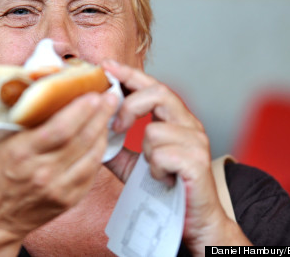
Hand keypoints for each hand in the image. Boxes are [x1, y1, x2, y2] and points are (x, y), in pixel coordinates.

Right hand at [0, 91, 118, 255]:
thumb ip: (15, 115)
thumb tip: (34, 85)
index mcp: (21, 153)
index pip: (58, 129)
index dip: (79, 110)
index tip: (91, 93)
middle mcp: (41, 172)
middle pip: (80, 139)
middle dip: (99, 114)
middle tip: (110, 95)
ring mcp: (57, 189)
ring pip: (91, 155)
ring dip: (103, 130)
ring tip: (110, 111)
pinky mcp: (68, 200)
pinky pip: (91, 171)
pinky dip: (99, 151)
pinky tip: (102, 136)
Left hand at [102, 60, 249, 253]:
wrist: (195, 223)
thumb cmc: (166, 190)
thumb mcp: (135, 165)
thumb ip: (117, 147)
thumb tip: (91, 132)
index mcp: (175, 120)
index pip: (153, 86)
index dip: (130, 74)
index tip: (107, 66)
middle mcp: (190, 124)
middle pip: (159, 93)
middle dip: (130, 106)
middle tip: (116, 125)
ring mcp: (197, 142)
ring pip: (155, 130)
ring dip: (146, 153)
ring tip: (154, 170)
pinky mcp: (197, 162)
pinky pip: (162, 155)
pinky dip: (156, 170)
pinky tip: (163, 179)